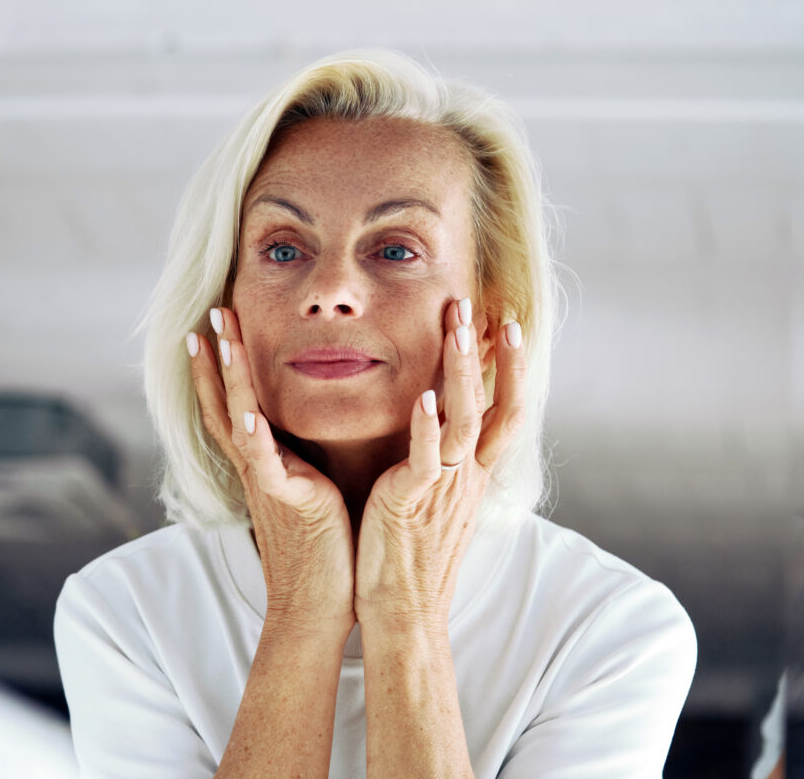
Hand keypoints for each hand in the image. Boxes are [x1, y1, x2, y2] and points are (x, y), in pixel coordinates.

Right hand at [189, 307, 355, 637]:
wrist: (317, 604)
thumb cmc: (321, 549)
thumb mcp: (306, 490)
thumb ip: (298, 460)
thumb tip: (301, 435)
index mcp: (264, 463)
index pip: (232, 405)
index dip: (218, 368)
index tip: (211, 327)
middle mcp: (256, 467)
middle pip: (224, 402)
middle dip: (216, 357)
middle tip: (209, 313)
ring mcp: (267, 482)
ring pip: (238, 420)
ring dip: (227, 379)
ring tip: (218, 339)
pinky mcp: (288, 500)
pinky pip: (266, 463)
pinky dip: (254, 435)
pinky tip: (247, 410)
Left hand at [354, 297, 526, 633]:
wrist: (403, 610)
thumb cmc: (411, 555)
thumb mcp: (436, 501)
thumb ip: (444, 464)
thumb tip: (442, 429)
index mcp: (473, 474)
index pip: (505, 412)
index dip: (512, 369)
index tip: (510, 325)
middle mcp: (467, 476)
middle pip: (492, 403)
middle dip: (488, 352)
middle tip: (479, 304)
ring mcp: (444, 487)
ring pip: (465, 419)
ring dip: (462, 371)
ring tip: (458, 328)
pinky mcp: (413, 500)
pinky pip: (426, 459)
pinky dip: (426, 427)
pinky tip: (423, 397)